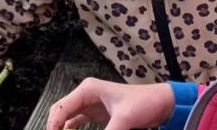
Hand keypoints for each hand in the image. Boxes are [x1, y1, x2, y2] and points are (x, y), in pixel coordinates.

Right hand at [46, 78, 173, 129]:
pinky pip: (78, 124)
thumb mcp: (124, 120)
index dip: (53, 125)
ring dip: (63, 129)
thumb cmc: (145, 103)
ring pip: (67, 119)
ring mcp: (91, 105)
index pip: (61, 108)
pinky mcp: (97, 115)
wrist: (163, 104)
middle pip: (61, 112)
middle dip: (55, 127)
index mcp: (88, 90)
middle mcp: (86, 95)